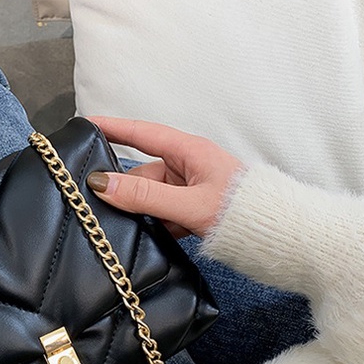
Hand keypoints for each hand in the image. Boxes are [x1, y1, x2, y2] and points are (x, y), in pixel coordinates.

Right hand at [86, 116, 244, 237]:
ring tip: (141, 228)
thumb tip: (104, 185)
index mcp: (189, 152)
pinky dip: (157, 225)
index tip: (85, 125)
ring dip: (144, 213)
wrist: (278, 238)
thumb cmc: (244, 212)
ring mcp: (191, 189)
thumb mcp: (189, 204)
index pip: (141, 134)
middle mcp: (188, 166)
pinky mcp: (194, 209)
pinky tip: (156, 237)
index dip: (112, 128)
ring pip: (151, 197)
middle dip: (127, 191)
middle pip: (142, 173)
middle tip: (104, 206)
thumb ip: (145, 195)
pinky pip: (164, 213)